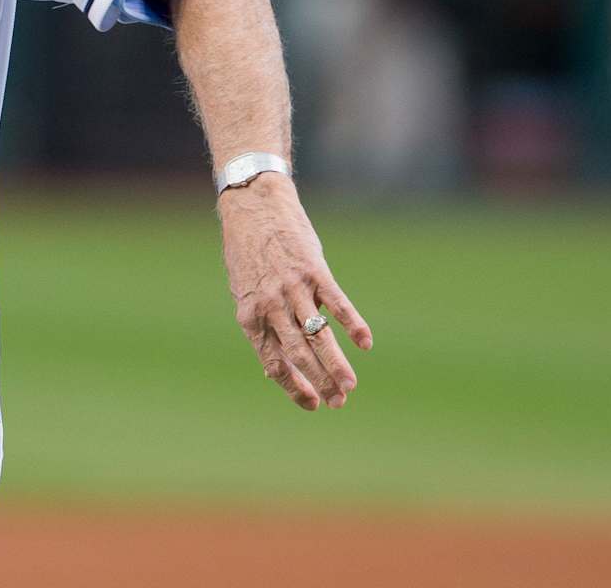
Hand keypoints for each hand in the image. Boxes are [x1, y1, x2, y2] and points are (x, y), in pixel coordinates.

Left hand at [217, 172, 372, 409]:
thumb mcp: (245, 292)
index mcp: (250, 315)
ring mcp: (293, 288)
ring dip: (336, 363)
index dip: (294, 387)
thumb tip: (276, 367)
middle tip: (338, 403)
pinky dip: (353, 325)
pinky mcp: (314, 270)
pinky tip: (365, 343)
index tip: (313, 404)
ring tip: (350, 386)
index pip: (273, 363)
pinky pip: (337, 303)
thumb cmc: (248, 253)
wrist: (253, 206)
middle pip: (298, 354)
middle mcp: (270, 305)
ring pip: (318, 335)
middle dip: (319, 382)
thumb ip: (262, 325)